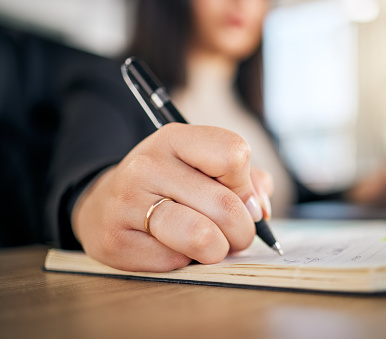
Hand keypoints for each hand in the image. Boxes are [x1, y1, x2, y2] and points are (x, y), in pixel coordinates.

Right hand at [72, 124, 272, 271]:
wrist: (107, 205)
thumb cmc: (171, 187)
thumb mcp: (204, 166)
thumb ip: (246, 180)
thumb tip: (261, 210)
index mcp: (174, 138)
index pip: (234, 154)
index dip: (246, 186)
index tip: (239, 198)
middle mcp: (147, 165)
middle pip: (227, 206)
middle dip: (242, 231)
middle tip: (232, 234)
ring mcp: (127, 203)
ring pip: (203, 238)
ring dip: (218, 251)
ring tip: (210, 246)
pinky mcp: (115, 241)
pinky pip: (175, 263)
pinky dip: (185, 263)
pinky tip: (172, 249)